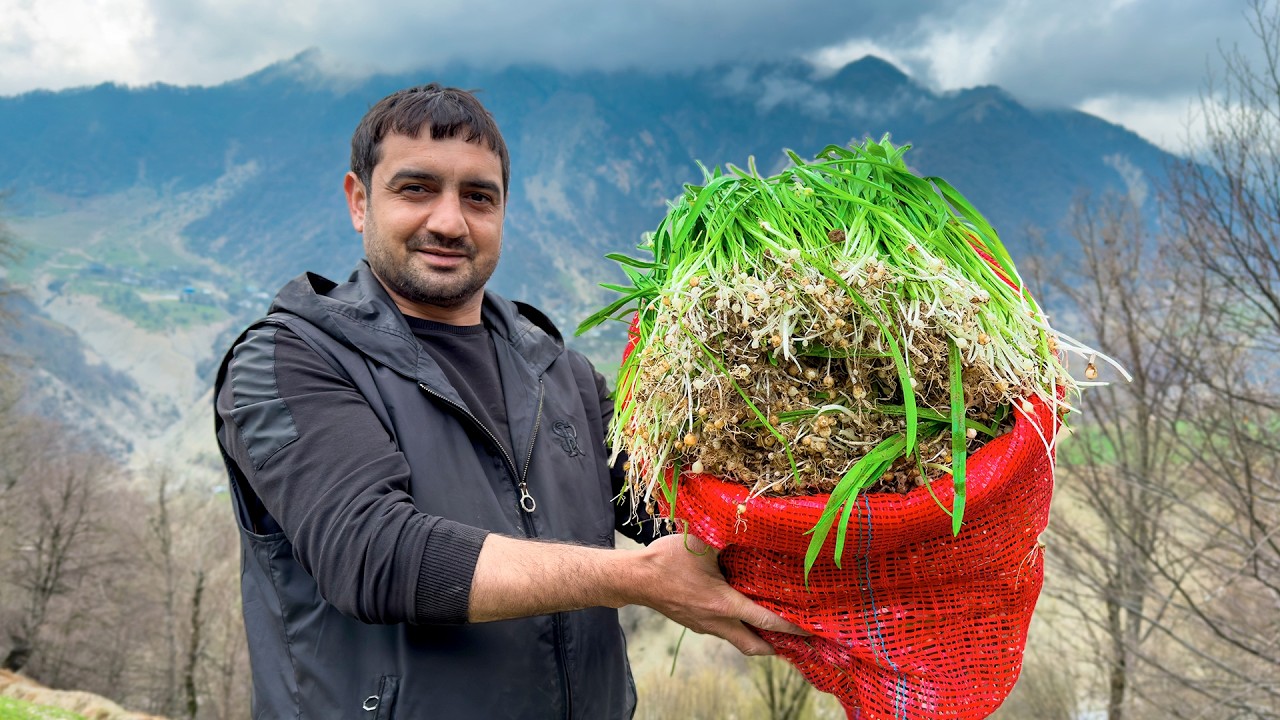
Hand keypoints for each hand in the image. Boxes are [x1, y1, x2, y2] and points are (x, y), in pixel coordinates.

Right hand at [634, 533, 807, 655]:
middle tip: (792, 641)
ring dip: (754, 636)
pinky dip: (736, 626)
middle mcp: (716, 622)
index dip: (790, 626)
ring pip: (735, 639)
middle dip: (775, 647)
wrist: (634, 578)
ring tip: (770, 626)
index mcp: (724, 604)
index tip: (809, 629)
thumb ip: (728, 536)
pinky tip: (737, 610)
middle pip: (752, 646)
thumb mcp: (702, 542)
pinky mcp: (692, 622)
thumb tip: (751, 522)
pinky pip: (720, 630)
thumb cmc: (667, 560)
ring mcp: (702, 625)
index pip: (765, 621)